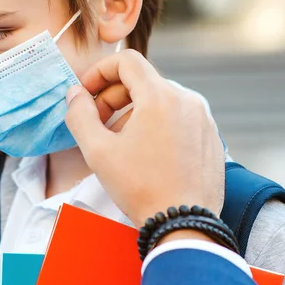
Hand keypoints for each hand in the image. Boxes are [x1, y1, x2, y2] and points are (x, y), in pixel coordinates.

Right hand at [65, 50, 224, 227]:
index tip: (85, 93)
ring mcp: (202, 118)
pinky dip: (153, 124)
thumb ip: (79, 115)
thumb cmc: (140, 187)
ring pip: (158, 99)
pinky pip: (176, 116)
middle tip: (95, 123)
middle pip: (141, 81)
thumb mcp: (97, 151)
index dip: (99, 71)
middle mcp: (187, 100)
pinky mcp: (209, 136)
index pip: (126, 61)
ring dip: (131, 112)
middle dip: (112, 96)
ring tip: (118, 142)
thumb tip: (75, 94)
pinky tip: (142, 152)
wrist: (183, 223)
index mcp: (161, 97)